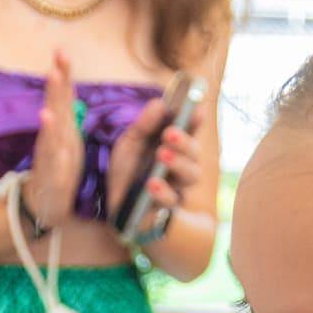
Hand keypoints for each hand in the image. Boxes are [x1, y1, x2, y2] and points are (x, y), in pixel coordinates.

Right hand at [24, 50, 83, 230]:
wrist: (43, 205)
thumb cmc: (59, 171)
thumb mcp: (69, 141)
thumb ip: (67, 116)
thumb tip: (67, 90)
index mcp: (63, 128)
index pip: (63, 97)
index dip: (63, 74)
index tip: (62, 50)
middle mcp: (55, 138)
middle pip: (55, 107)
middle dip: (56, 84)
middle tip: (57, 60)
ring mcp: (51, 156)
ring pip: (51, 133)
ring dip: (50, 115)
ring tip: (49, 97)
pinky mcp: (53, 177)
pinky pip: (54, 163)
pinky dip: (54, 151)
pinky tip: (54, 140)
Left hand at [110, 101, 201, 226]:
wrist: (115, 203)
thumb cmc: (128, 170)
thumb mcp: (130, 143)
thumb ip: (143, 126)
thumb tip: (159, 104)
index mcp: (174, 146)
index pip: (191, 130)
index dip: (196, 119)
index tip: (197, 109)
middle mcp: (181, 165)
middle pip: (194, 153)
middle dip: (185, 142)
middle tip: (170, 133)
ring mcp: (178, 186)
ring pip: (191, 175)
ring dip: (178, 163)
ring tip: (161, 154)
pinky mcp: (166, 208)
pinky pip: (171, 201)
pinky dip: (163, 191)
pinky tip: (152, 183)